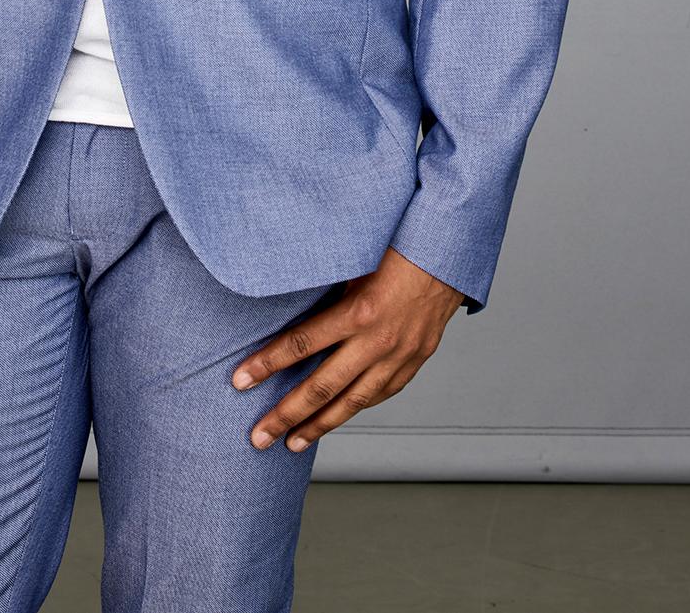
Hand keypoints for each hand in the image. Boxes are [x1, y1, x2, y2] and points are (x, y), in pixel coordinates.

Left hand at [231, 248, 464, 451]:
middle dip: (286, 414)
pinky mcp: (414, 361)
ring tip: (292, 444)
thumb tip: (284, 301)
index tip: (240, 381)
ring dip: (319, 425)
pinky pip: (380, 393)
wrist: (449, 252)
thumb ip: (324, 287)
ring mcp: (399, 356)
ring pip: (352, 401)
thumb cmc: (396, 245)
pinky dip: (355, 408)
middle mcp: (378, 341)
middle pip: (322, 387)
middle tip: (258, 436)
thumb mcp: (354, 259)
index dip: (267, 364)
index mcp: (359, 311)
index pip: (302, 344)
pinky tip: (337, 417)